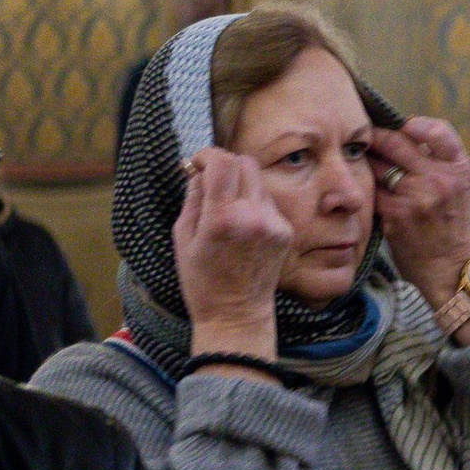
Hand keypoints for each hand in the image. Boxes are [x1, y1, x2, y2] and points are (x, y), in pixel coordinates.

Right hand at [175, 150, 291, 360]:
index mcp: (222, 218)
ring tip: (225, 207)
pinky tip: (243, 225)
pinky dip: (253, 204)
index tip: (197, 163)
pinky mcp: (286, 231)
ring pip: (259, 181)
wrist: (237, 313)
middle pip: (246, 164)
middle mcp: (253, 216)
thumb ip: (193, 198)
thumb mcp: (183, 237)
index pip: (223, 162)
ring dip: (241, 184)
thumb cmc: (201, 279)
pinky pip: (268, 202)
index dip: (207, 155)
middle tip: (211, 180)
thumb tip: (197, 170)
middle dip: (226, 165)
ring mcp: (274, 224)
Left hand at [369, 120, 469, 311]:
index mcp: (459, 169)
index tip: (405, 127)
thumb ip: (438, 159)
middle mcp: (440, 180)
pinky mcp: (394, 213)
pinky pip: (371, 188)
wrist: (449, 267)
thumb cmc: (450, 222)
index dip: (417, 124)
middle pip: (397, 141)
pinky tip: (367, 192)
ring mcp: (416, 196)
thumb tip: (399, 130)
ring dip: (368, 162)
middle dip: (377, 137)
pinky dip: (367, 188)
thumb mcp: (459, 186)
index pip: (439, 131)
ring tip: (367, 165)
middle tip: (366, 136)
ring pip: (377, 164)